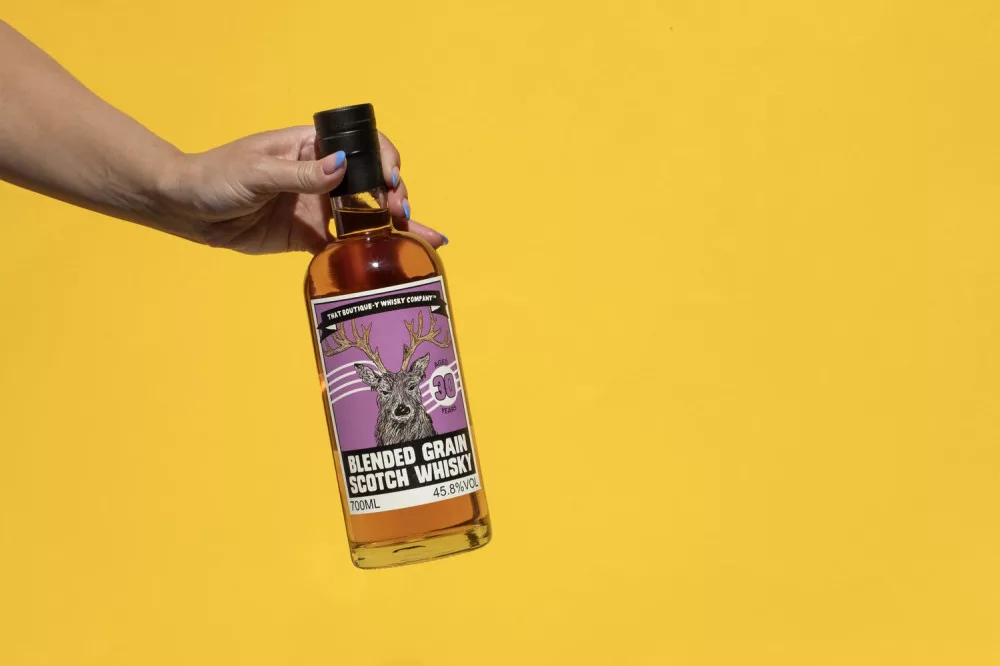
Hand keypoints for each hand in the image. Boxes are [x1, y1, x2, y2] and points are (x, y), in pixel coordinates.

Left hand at [158, 126, 444, 253]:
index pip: (361, 146)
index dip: (382, 161)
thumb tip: (342, 165)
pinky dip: (366, 255)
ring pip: (365, 216)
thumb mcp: (257, 172)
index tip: (390, 182)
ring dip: (395, 227)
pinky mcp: (309, 236)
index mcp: (311, 147)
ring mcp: (318, 207)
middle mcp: (322, 175)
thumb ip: (301, 173)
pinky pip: (343, 246)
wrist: (185, 209)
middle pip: (372, 183)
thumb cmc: (215, 178)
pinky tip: (391, 262)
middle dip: (395, 196)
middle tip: (403, 215)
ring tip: (426, 241)